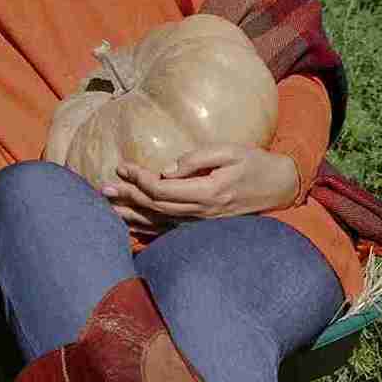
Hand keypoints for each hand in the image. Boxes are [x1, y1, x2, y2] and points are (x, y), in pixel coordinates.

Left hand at [101, 145, 299, 232]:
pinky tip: (132, 226)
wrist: (279, 187)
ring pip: (159, 222)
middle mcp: (201, 213)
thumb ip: (197, 158)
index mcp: (207, 192)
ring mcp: (202, 224)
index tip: (121, 165)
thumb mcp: (229, 151)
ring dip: (132, 216)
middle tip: (103, 189)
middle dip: (127, 198)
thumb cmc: (254, 164)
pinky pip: (170, 230)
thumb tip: (166, 169)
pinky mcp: (203, 227)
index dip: (138, 178)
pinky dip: (149, 228)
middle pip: (155, 207)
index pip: (161, 189)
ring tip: (108, 210)